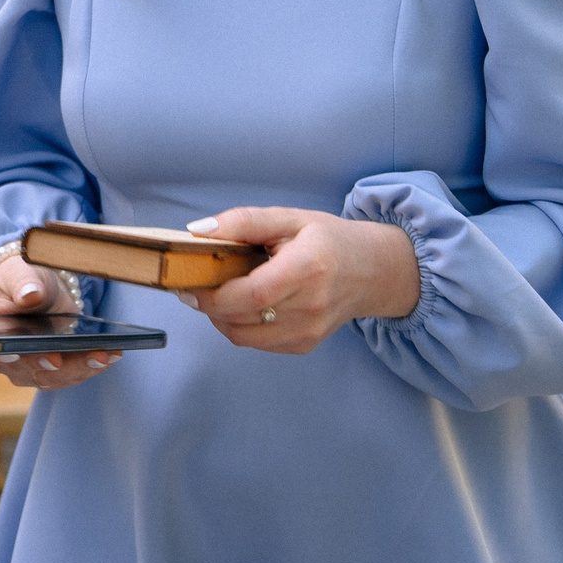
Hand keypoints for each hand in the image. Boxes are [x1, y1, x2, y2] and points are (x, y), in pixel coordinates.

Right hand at [0, 249, 118, 390]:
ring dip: (76, 369)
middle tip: (60, 358)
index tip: (8, 353)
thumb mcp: (19, 271)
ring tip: (101, 355)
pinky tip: (108, 356)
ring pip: (47, 377)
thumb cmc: (21, 278)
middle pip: (17, 368)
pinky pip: (67, 376)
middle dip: (43, 364)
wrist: (37, 287)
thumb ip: (23, 282)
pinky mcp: (48, 371)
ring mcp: (23, 368)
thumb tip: (29, 295)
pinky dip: (88, 367)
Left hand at [178, 207, 419, 354]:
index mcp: (308, 268)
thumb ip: (243, 221)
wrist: (372, 271)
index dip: (214, 294)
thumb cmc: (329, 240)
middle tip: (194, 284)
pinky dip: (239, 326)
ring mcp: (310, 331)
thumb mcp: (289, 217)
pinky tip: (241, 305)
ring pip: (244, 337)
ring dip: (220, 317)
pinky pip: (257, 343)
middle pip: (243, 318)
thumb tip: (199, 231)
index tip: (190, 282)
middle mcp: (311, 306)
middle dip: (209, 305)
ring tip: (217, 292)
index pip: (252, 294)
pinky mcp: (305, 344)